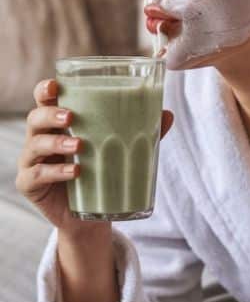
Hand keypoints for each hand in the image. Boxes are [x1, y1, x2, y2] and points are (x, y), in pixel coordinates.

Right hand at [16, 78, 173, 234]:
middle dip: (51, 114)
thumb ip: (141, 131)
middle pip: (35, 117)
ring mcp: (32, 161)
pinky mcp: (30, 185)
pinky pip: (36, 175)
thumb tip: (167, 114)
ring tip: (79, 145)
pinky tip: (75, 172)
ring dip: (56, 142)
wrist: (88, 215)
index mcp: (58, 122)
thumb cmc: (99, 171)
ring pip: (35, 145)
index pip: (44, 98)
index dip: (46, 90)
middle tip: (72, 117)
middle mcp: (41, 137)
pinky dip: (56, 172)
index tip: (57, 86)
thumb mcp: (119, 148)